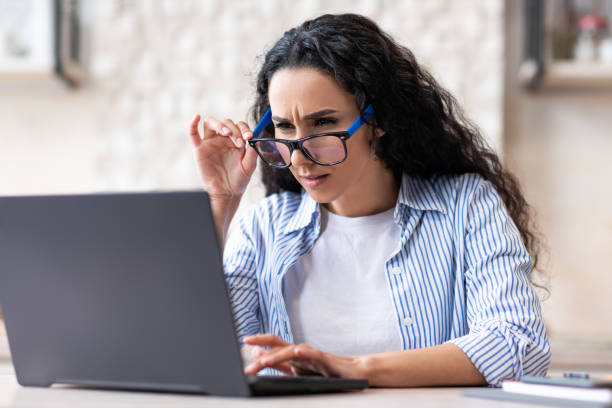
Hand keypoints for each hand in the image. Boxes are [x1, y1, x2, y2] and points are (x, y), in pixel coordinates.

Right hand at [188, 114, 257, 199]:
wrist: (228, 193)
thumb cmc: (239, 180)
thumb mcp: (249, 166)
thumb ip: (252, 152)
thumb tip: (256, 138)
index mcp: (236, 140)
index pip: (239, 126)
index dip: (244, 128)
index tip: (249, 137)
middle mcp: (223, 139)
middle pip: (226, 122)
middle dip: (234, 130)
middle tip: (239, 142)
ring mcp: (210, 143)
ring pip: (211, 123)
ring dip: (219, 125)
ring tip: (226, 133)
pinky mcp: (199, 149)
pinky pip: (193, 134)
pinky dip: (193, 124)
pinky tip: (197, 117)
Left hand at [243, 334, 366, 378]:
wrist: (351, 371)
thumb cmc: (324, 370)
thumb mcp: (296, 369)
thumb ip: (278, 363)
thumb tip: (258, 354)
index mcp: (293, 353)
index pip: (274, 344)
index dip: (260, 340)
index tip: (244, 339)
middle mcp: (301, 351)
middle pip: (280, 343)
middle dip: (263, 345)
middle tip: (248, 344)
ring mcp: (312, 354)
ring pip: (293, 351)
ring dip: (278, 356)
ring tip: (264, 361)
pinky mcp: (325, 360)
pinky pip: (315, 355)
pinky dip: (306, 353)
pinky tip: (298, 352)